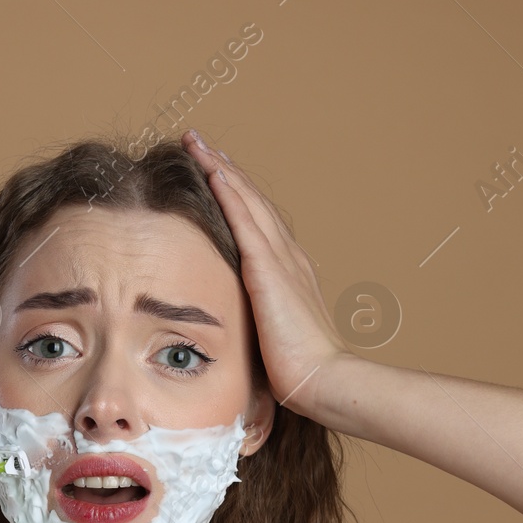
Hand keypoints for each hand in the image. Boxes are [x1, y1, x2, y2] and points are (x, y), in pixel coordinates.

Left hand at [181, 128, 353, 412]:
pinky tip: (213, 171)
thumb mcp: (276, 337)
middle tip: (204, 144)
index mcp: (290, 272)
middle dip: (227, 171)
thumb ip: (262, 322)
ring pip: (248, 201)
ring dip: (223, 170)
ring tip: (200, 145)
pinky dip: (229, 192)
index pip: (260, 224)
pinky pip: (245, 219)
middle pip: (253, 202)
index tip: (219, 173)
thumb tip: (247, 329)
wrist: (322, 378)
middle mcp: (289, 257)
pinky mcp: (268, 268)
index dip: (239, 196)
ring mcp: (281, 259)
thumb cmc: (299, 370)